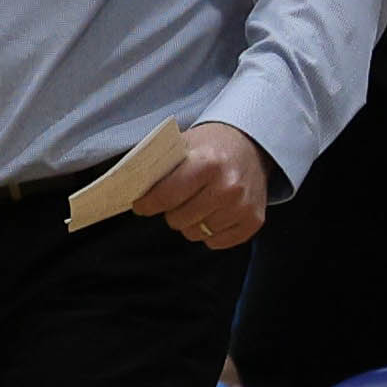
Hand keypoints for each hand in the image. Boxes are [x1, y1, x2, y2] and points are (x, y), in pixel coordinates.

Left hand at [135, 120, 271, 251]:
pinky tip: (209, 215)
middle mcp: (227, 187)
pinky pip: (217, 242)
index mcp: (206, 164)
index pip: (166, 195)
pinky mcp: (254, 221)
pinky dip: (209, 233)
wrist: (251, 144)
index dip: (147, 204)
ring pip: (197, 233)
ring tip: (193, 206)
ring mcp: (242, 206)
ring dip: (189, 223)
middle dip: (170, 212)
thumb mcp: (184, 144)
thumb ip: (161, 167)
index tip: (140, 205)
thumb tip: (133, 189)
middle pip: (179, 219)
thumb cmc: (212, 145)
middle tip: (173, 201)